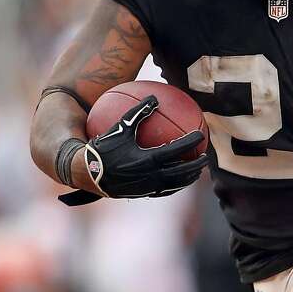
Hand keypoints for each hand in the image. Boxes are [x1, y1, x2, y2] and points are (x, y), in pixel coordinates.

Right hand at [58, 96, 206, 205]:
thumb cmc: (102, 147)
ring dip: (188, 178)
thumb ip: (138, 113)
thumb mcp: (120, 128)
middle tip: (206, 157)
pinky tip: (178, 181)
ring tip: (197, 172)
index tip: (201, 134)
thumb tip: (154, 97)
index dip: (191, 141)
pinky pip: (164, 191)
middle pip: (182, 171)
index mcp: (147, 159)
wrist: (86, 172)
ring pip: (175, 184)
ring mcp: (148, 187)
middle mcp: (151, 175)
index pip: (177, 149)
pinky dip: (175, 186)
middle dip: (196, 165)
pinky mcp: (143, 194)